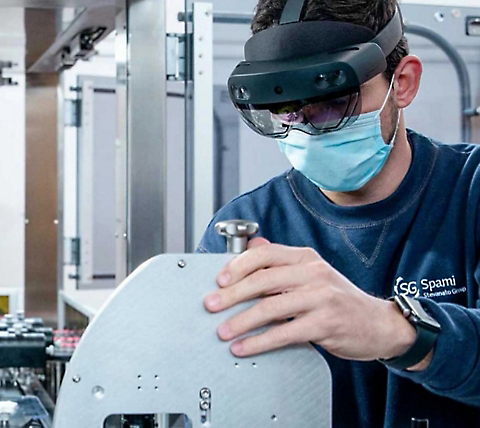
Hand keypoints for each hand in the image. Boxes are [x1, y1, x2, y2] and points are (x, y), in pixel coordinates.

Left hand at [203, 238, 425, 366]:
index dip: (237, 266)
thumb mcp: (312, 274)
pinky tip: (245, 347)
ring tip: (223, 331)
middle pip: (262, 280)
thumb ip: (281, 262)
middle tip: (210, 305)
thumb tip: (251, 245)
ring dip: (241, 321)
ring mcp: (321, 298)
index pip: (264, 255)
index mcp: (306, 258)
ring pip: (271, 307)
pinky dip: (260, 341)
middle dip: (231, 295)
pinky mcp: (326, 323)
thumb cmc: (340, 300)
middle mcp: (313, 274)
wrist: (381, 324)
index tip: (218, 280)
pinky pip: (284, 332)